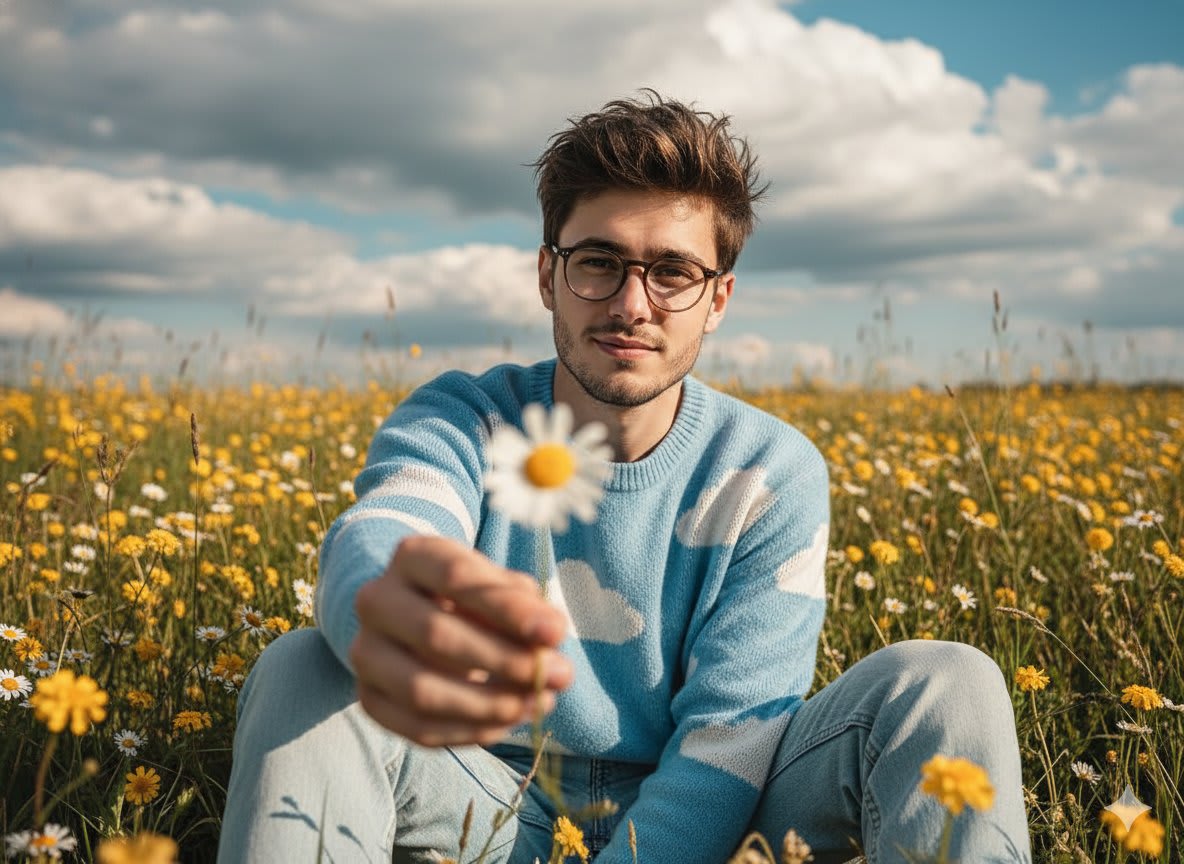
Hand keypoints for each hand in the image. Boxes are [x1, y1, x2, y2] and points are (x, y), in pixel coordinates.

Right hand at [350, 534, 573, 746]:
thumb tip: (551, 635)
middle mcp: (376, 600)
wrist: (422, 618)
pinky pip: (415, 727)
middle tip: (560, 675)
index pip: (456, 577)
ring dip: (488, 705)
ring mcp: (365, 651)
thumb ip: (525, 604)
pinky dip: (469, 731)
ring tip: (539, 703)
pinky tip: (509, 723)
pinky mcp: (369, 697)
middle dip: (505, 661)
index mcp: (411, 556)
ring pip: (420, 690)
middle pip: (436, 634)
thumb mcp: (500, 585)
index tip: (556, 633)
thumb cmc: (474, 598)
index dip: (508, 608)